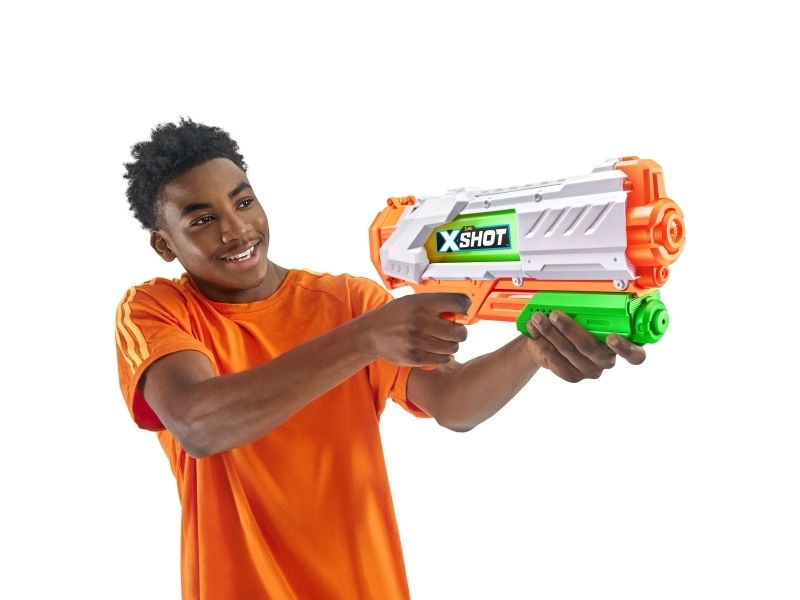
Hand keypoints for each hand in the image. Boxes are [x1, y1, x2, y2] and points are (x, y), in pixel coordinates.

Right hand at [365, 293, 470, 365]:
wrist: (371, 334)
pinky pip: (443, 359)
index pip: (459, 303)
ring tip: (442, 340)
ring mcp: (418, 341)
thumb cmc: (396, 315)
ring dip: (452, 345)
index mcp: (422, 303)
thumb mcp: (414, 301)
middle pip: (460, 331)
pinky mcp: (415, 357)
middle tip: (454, 330)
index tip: (462, 311)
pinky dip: (443, 356)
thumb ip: (436, 304)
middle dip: (460, 331)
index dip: (465, 307)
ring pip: (453, 347)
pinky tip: (435, 349)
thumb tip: (464, 312)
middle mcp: (421, 321)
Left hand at [525, 310, 645, 382]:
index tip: (612, 337)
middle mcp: (607, 360)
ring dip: (550, 332)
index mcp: (622, 346)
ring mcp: (589, 370)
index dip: (626, 348)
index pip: (636, 355)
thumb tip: (585, 289)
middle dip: (570, 329)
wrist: (555, 344)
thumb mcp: (590, 314)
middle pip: (591, 349)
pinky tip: (534, 330)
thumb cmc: (579, 325)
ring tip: (538, 318)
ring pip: (568, 352)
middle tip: (556, 314)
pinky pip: (555, 360)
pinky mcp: (572, 375)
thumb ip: (594, 308)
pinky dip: (542, 342)